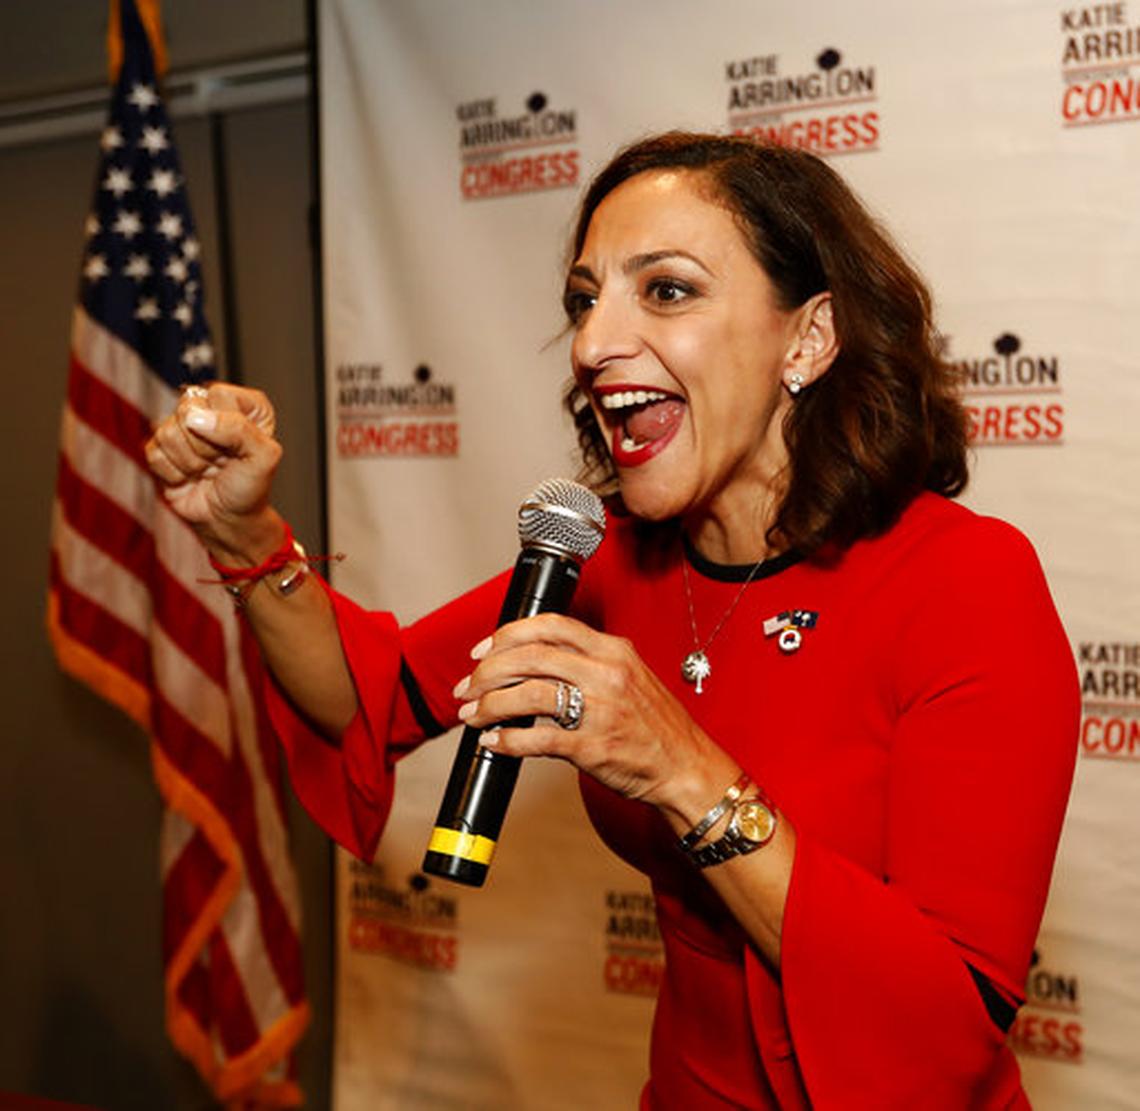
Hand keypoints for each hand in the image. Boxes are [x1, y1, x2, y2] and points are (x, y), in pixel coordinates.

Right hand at [145, 383, 282, 555]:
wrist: (229, 519)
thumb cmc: (250, 487)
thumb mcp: (264, 457)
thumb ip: (239, 429)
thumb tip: (195, 416)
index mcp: (241, 404)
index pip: (218, 394)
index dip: (226, 424)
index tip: (239, 447)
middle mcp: (210, 409)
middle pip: (187, 409)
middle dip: (206, 446)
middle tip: (222, 462)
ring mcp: (182, 428)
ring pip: (167, 432)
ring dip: (191, 462)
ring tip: (207, 470)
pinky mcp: (160, 448)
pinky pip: (154, 453)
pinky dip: (174, 473)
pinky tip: (189, 477)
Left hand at [452, 613, 736, 818]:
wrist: (686, 767)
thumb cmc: (654, 726)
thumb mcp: (628, 676)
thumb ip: (586, 663)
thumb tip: (528, 663)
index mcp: (613, 650)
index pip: (549, 626)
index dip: (506, 635)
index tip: (481, 650)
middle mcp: (606, 673)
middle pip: (530, 657)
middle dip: (487, 672)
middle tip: (467, 687)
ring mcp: (600, 710)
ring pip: (528, 694)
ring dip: (490, 705)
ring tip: (473, 716)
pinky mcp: (592, 747)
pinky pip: (537, 739)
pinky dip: (508, 740)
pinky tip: (495, 742)